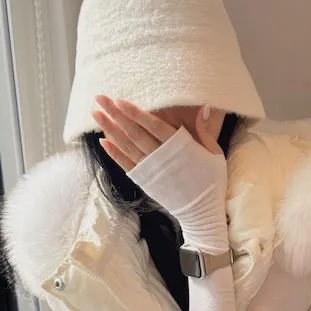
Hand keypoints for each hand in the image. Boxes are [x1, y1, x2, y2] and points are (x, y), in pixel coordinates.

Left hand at [91, 96, 220, 171]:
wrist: (202, 212)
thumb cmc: (211, 182)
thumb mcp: (215, 154)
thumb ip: (204, 131)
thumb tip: (203, 108)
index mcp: (180, 147)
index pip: (154, 126)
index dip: (136, 113)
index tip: (120, 101)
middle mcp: (162, 157)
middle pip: (135, 132)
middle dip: (116, 114)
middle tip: (100, 98)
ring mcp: (151, 170)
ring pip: (127, 146)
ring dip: (110, 129)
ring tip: (96, 114)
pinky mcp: (145, 182)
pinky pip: (126, 165)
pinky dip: (114, 153)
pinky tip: (103, 140)